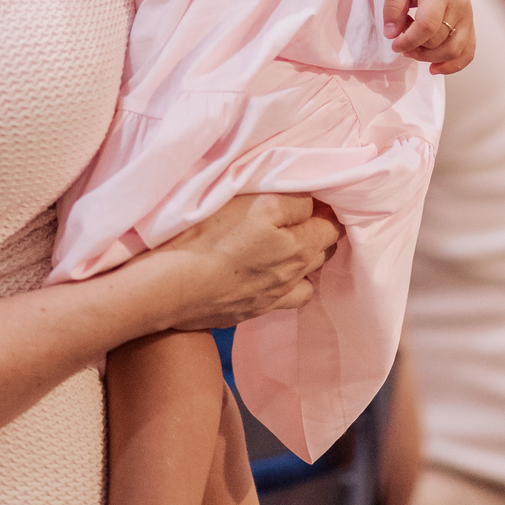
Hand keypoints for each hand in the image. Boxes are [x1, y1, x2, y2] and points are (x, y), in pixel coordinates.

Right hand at [151, 193, 340, 330]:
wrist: (173, 286)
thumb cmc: (210, 236)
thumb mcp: (255, 201)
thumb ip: (293, 201)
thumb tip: (313, 203)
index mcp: (300, 246)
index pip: (330, 225)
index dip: (325, 208)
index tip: (313, 194)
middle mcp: (293, 275)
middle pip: (322, 250)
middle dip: (317, 230)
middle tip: (299, 212)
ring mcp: (274, 296)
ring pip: (307, 277)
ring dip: (305, 259)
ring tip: (287, 242)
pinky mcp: (253, 310)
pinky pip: (287, 298)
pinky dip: (290, 285)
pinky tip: (273, 273)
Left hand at [383, 0, 473, 73]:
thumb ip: (393, 6)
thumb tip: (391, 35)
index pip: (428, 25)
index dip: (409, 40)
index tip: (394, 44)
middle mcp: (459, 6)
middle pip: (440, 41)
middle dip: (416, 49)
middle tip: (399, 42)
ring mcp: (468, 16)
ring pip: (455, 50)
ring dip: (431, 58)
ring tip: (412, 51)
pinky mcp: (470, 23)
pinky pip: (468, 51)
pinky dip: (453, 64)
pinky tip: (434, 67)